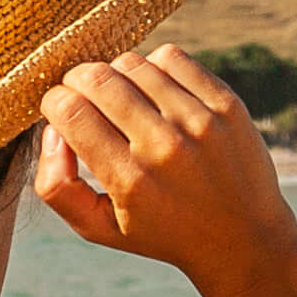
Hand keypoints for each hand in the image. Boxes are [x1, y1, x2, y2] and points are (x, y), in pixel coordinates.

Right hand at [33, 45, 296, 296]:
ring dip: (114, 74)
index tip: (58, 112)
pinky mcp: (226, 104)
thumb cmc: (161, 232)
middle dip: (76, 82)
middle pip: (96, 79)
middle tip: (81, 98)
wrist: (244, 239)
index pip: (69, 111)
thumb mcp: (99, 228)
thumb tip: (51, 131)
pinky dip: (152, 67)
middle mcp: (164, 148)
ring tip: (120, 98)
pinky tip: (153, 91)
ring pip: (131, 64)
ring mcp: (199, 122)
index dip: (53, 103)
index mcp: (129, 181)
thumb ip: (57, 187)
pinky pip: (170, 58)